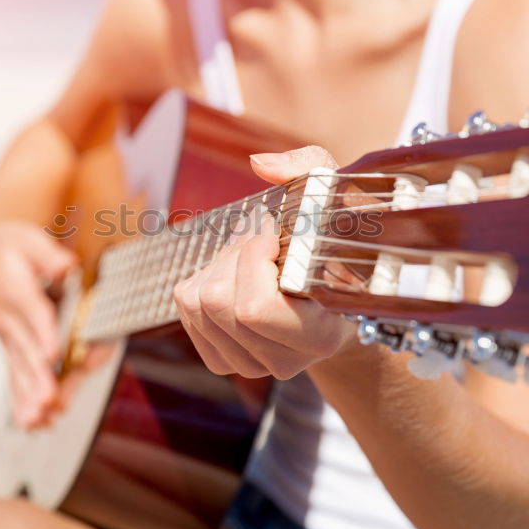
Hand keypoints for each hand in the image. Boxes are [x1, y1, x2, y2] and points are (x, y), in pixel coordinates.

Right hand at [0, 216, 75, 428]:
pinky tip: (32, 425)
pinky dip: (22, 401)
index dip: (43, 334)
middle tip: (47, 402)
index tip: (51, 354)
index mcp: (17, 290)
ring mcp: (8, 337)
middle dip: (37, 378)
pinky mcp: (10, 347)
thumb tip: (67, 265)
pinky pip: (14, 377)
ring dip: (29, 397)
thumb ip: (48, 256)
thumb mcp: (29, 240)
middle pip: (26, 352)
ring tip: (39, 422)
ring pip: (19, 371)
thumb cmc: (10, 246)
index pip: (33, 314)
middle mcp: (10, 319)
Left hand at [172, 146, 355, 379]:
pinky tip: (235, 272)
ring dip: (219, 264)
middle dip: (235, 254)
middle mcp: (284, 360)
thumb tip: (260, 164)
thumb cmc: (342, 244)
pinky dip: (204, 278)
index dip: (253, 259)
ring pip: (199, 303)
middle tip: (261, 235)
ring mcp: (249, 365)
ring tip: (251, 252)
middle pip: (219, 302)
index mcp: (319, 336)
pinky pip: (186, 308)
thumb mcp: (339, 197)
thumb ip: (308, 168)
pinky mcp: (221, 357)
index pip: (256, 309)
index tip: (273, 231)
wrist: (341, 297)